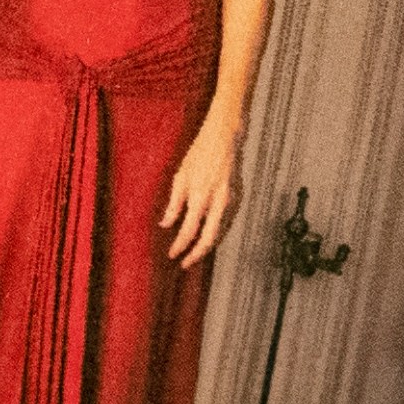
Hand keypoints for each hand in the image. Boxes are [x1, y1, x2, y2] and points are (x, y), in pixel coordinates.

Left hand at [162, 120, 242, 267]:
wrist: (224, 139)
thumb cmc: (199, 154)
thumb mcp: (181, 176)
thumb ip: (174, 203)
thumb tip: (166, 224)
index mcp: (201, 196)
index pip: (189, 230)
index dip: (180, 245)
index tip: (172, 255)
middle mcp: (218, 202)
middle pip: (208, 238)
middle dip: (196, 255)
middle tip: (184, 264)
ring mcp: (230, 201)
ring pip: (219, 232)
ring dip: (206, 245)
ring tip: (193, 253)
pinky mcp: (237, 198)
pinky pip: (225, 222)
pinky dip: (215, 232)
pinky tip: (205, 234)